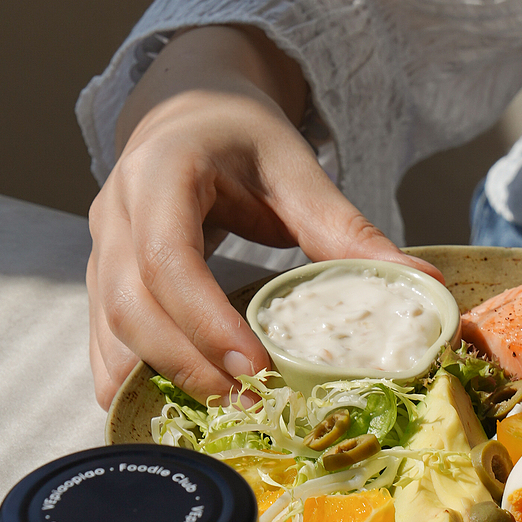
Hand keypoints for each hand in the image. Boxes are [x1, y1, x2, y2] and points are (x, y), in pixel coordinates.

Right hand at [86, 25, 438, 408]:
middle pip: (130, 305)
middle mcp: (116, 210)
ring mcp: (98, 245)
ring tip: (224, 413)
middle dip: (187, 364)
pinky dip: (134, 377)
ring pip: (109, 328)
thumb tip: (423, 284)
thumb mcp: (296, 167)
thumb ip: (347, 229)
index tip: (256, 368)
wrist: (188, 108)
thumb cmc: (242, 134)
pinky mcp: (99, 275)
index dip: (207, 321)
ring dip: (159, 379)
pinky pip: (102, 338)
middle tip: (251, 404)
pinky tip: (177, 407)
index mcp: (161, 172)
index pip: (168, 258)